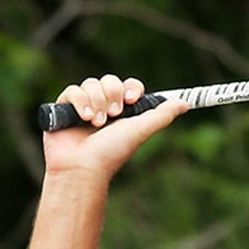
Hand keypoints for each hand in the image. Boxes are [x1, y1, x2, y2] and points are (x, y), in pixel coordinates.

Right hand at [43, 74, 188, 180]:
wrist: (82, 167)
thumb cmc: (112, 153)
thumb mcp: (141, 131)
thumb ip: (162, 116)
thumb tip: (185, 104)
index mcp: (122, 111)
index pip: (129, 85)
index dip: (131, 88)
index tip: (132, 99)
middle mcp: (103, 107)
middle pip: (110, 80)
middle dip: (113, 95)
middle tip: (114, 115)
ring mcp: (82, 107)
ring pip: (91, 84)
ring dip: (97, 102)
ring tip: (96, 122)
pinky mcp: (63, 109)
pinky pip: (73, 90)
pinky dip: (80, 102)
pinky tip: (83, 118)